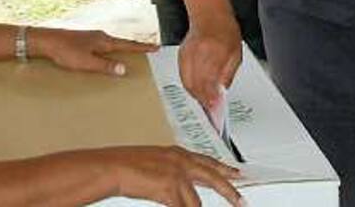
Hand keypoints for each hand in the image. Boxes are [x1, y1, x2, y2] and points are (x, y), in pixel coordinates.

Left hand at [30, 28, 156, 75]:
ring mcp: (92, 37)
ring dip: (122, 50)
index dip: (142, 47)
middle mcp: (100, 36)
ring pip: (112, 44)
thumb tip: (123, 69)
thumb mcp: (87, 62)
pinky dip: (109, 51)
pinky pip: (102, 46)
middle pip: (122, 43)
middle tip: (147, 51)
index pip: (128, 45)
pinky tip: (106, 56)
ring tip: (130, 55)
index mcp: (104, 41)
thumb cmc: (65, 51)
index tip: (156, 48)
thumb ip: (106, 66)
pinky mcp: (84, 40)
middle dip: (135, 48)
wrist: (46, 41)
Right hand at [100, 146, 241, 206]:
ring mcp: (177, 174)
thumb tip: (177, 188)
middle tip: (242, 202)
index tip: (236, 175)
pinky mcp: (171, 187)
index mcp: (177, 153)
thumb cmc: (125, 166)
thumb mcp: (153, 164)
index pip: (207, 161)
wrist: (113, 167)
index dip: (223, 169)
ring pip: (195, 202)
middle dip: (229, 191)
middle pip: (213, 177)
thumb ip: (170, 173)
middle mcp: (181, 161)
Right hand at [179, 11, 241, 111]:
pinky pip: (183, 75)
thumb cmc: (226, 31)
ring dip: (195, 94)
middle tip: (209, 109)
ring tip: (204, 101)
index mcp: (215, 51)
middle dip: (202, 99)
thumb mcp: (236, 53)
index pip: (210, 81)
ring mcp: (187, 53)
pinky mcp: (181, 54)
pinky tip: (197, 90)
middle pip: (196, 84)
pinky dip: (189, 85)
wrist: (209, 15)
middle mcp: (198, 52)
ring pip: (187, 81)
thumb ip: (228, 73)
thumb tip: (221, 91)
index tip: (215, 108)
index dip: (211, 97)